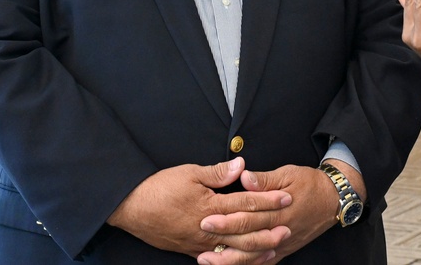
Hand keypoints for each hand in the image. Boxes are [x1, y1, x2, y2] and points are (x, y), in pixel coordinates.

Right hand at [107, 157, 291, 259]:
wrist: (131, 208)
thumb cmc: (160, 187)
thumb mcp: (190, 172)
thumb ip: (218, 172)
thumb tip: (242, 166)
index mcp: (209, 206)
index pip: (246, 203)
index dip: (268, 200)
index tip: (286, 197)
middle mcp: (207, 228)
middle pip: (244, 232)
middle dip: (268, 230)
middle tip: (288, 228)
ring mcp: (199, 243)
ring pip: (233, 251)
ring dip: (255, 250)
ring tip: (273, 248)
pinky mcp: (191, 251)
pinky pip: (218, 260)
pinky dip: (235, 260)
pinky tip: (246, 260)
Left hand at [199, 163, 357, 263]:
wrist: (334, 199)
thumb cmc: (310, 183)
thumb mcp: (289, 174)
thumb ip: (265, 179)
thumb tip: (244, 177)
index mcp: (279, 209)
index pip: (249, 216)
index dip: (227, 219)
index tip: (206, 218)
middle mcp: (280, 228)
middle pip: (247, 237)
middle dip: (222, 238)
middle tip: (200, 237)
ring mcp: (283, 242)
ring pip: (253, 255)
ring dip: (229, 259)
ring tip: (207, 259)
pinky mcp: (285, 249)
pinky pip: (265, 262)